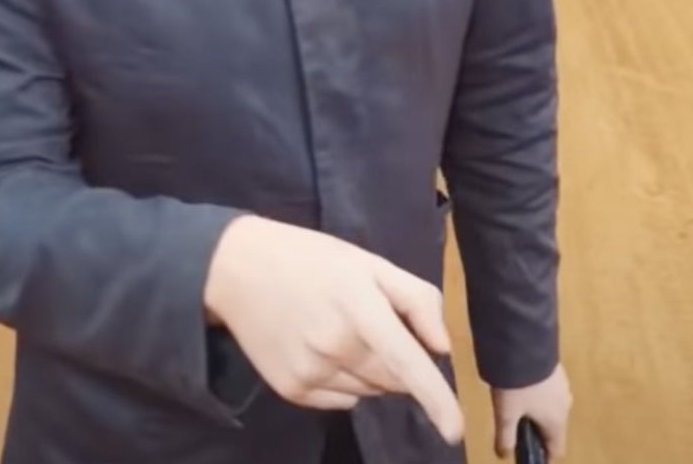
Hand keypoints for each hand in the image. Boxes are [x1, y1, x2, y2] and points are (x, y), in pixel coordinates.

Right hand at [204, 216, 462, 442]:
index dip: (437, 401)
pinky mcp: (292, 390)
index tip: (456, 431)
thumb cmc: (310, 260)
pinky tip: (322, 350)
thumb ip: (415, 299)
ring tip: (341, 333)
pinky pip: (341, 400)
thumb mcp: (368, 263)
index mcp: (360, 309)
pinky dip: (345, 383)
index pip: (408, 365)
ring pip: (369, 392)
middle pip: (393, 381)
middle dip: (398, 363)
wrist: (236, 269)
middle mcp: (336, 347)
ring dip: (371, 373)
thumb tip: (441, 349)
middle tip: (373, 326)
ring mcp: (312, 373)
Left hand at [491, 364, 571, 458]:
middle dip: (536, 431)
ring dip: (537, 411)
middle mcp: (565, 406)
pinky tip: (521, 385)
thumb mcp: (505, 413)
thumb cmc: (517, 385)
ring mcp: (563, 386)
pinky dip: (538, 394)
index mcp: (556, 421)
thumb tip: (503, 456)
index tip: (528, 455)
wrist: (524, 343)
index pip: (557, 450)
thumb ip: (505, 437)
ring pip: (551, 408)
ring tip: (514, 403)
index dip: (543, 456)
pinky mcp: (557, 370)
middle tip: (515, 427)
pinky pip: (549, 390)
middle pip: (553, 429)